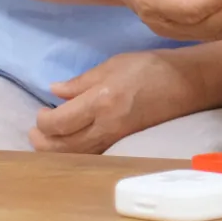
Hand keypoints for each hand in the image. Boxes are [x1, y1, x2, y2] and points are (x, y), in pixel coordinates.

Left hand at [31, 50, 200, 153]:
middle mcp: (106, 125)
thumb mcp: (112, 65)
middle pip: (62, 147)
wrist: (184, 84)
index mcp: (101, 101)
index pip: (59, 123)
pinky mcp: (122, 144)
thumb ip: (81, 81)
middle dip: (42, 141)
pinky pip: (90, 154)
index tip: (41, 110)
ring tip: (50, 135)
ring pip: (75, 155)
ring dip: (55, 149)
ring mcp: (115, 138)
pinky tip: (71, 140)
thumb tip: (54, 91)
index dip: (43, 120)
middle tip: (37, 128)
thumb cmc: (149, 67)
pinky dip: (74, 152)